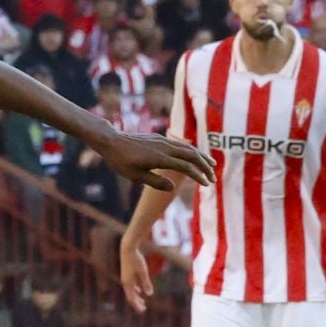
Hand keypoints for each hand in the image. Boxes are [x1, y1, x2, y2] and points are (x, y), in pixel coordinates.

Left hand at [90, 130, 214, 190]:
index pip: (185, 167)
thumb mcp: (136, 176)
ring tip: (211, 165)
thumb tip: (173, 187)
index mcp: (160, 158)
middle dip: (205, 167)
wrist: (111, 141)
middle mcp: (165, 147)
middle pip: (192, 156)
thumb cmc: (121, 161)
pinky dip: (191, 151)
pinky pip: (180, 144)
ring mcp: (163, 141)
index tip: (206, 184)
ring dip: (201, 157)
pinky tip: (195, 156)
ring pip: (188, 148)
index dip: (198, 175)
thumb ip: (155, 182)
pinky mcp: (160, 139)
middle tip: (213, 178)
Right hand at [118, 241, 153, 312]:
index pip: (131, 298)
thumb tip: (149, 294)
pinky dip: (135, 290)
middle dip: (137, 303)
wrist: (127, 248)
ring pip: (130, 291)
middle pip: (130, 296)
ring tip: (143, 302)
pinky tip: (140, 290)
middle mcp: (125, 282)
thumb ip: (146, 283)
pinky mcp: (126, 274)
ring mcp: (125, 278)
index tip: (142, 311)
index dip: (137, 306)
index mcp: (127, 283)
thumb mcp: (143, 271)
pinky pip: (131, 285)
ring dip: (136, 297)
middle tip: (143, 309)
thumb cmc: (136, 259)